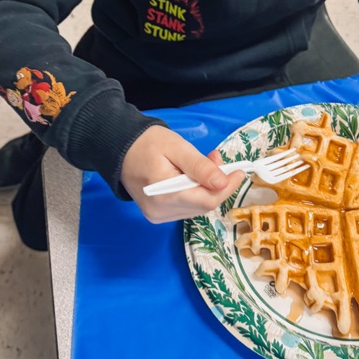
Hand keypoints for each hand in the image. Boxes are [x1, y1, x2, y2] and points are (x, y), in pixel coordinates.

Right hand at [120, 125, 245, 223]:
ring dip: (207, 187)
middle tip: (216, 159)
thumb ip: (199, 166)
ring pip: (197, 207)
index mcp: (164, 195)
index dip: (227, 188)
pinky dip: (196, 191)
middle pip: (203, 205)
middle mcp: (161, 212)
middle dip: (217, 184)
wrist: (120, 149)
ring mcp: (159, 215)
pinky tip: (193, 175)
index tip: (238, 171)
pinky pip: (187, 207)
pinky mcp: (159, 214)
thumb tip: (222, 182)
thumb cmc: (147, 143)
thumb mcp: (176, 148)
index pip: (206, 200)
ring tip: (205, 163)